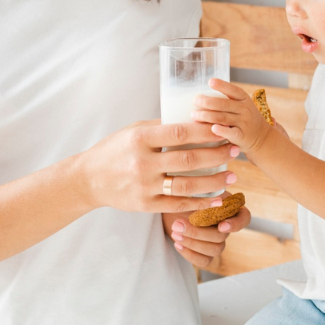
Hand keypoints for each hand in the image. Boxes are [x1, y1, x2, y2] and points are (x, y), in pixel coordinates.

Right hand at [77, 120, 239, 213]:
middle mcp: (142, 163)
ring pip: (187, 185)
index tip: (225, 129)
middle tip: (235, 151)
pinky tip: (216, 198)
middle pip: (188, 159)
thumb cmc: (114, 150)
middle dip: (217, 155)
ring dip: (214, 181)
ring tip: (232, 175)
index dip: (206, 132)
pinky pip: (178, 205)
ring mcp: (144, 186)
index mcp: (140, 139)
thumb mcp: (133, 131)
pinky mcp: (146, 205)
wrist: (88, 179)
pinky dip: (200, 202)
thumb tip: (193, 119)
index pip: (180, 133)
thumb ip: (161, 127)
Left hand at [162, 200, 252, 268]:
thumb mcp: (192, 190)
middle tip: (178, 224)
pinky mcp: (205, 253)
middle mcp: (225, 226)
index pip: (244, 218)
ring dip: (192, 243)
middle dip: (199, 232)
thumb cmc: (182, 194)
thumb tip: (217, 194)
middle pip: (222, 236)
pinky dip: (190, 254)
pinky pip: (204, 261)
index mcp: (228, 208)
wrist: (167, 206)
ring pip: (215, 249)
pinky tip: (177, 244)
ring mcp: (216, 241)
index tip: (221, 225)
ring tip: (175, 232)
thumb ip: (205, 193)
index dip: (236, 224)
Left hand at [191, 79, 275, 155]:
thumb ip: (226, 102)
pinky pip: (231, 132)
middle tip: (195, 100)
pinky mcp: (242, 136)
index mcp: (244, 99)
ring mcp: (244, 123)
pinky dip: (222, 130)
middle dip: (207, 102)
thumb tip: (201, 96)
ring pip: (223, 117)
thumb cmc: (245, 120)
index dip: (222, 85)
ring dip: (207, 116)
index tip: (210, 81)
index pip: (233, 90)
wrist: (262, 138)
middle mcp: (245, 109)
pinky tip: (212, 128)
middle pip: (224, 104)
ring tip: (194, 115)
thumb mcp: (241, 107)